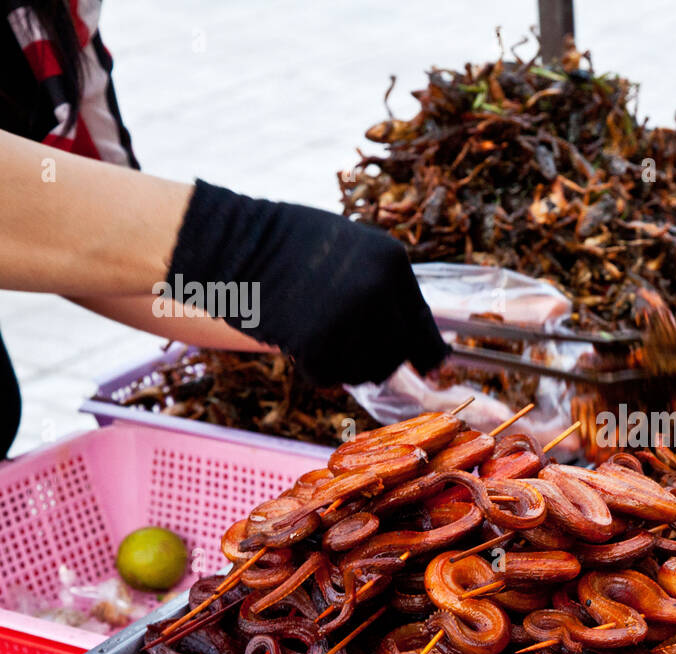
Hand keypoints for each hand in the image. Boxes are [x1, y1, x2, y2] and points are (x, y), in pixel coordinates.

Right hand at [166, 180, 446, 384]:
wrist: (232, 242)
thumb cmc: (288, 244)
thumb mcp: (352, 250)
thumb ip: (383, 286)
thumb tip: (411, 335)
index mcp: (392, 262)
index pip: (423, 324)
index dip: (427, 353)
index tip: (432, 372)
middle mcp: (378, 289)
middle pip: (395, 355)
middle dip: (376, 361)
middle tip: (347, 351)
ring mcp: (349, 316)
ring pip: (365, 371)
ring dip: (344, 367)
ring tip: (317, 339)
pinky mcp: (316, 340)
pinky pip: (329, 377)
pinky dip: (315, 371)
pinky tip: (298, 345)